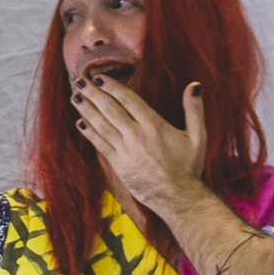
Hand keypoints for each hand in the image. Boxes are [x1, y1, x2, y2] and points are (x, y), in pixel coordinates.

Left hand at [71, 72, 206, 216]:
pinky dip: (89, 133)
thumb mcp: (198, 136)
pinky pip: (101, 146)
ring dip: (87, 111)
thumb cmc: (189, 167)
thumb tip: (194, 84)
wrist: (178, 198)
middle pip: (110, 110)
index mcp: (154, 125)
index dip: (112, 87)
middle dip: (93, 94)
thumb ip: (194, 109)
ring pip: (102, 126)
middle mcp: (136, 136)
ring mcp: (125, 152)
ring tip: (75, 98)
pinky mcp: (119, 166)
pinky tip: (80, 123)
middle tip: (80, 82)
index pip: (128, 100)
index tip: (99, 76)